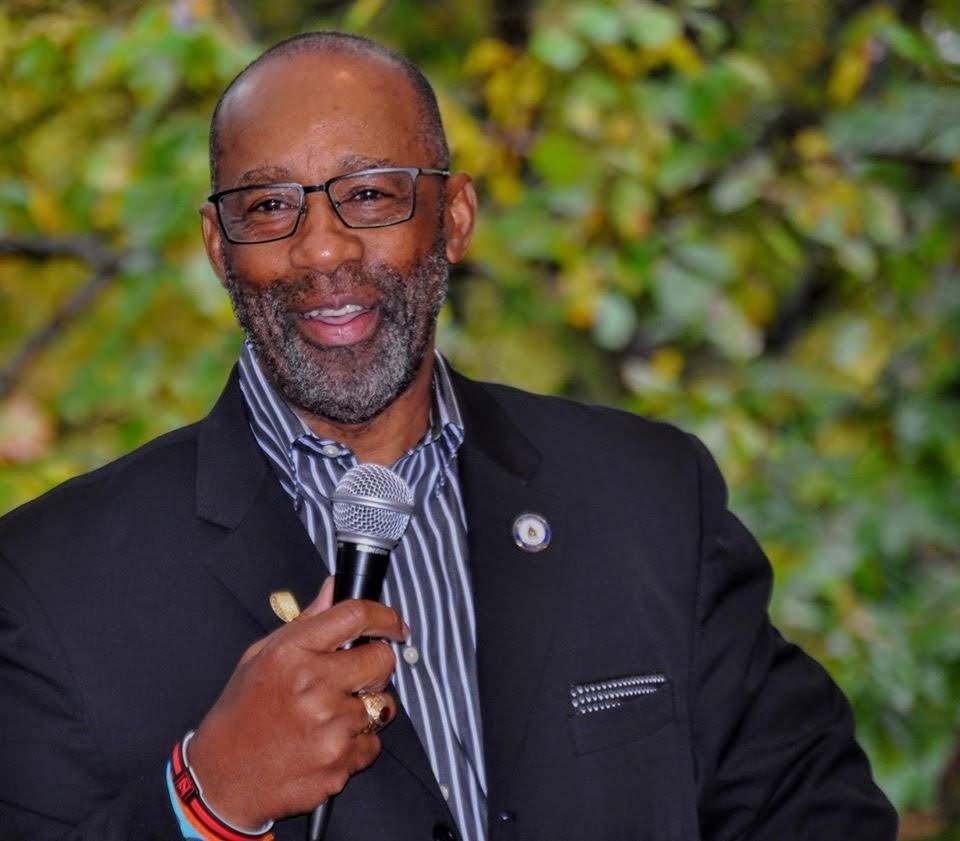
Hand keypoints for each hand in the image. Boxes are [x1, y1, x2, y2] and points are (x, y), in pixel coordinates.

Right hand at [187, 578, 407, 827]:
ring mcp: (329, 728)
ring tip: (332, 716)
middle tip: (357, 675)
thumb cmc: (242, 711)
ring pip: (383, 705)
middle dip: (377, 664)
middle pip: (382, 659)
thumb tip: (335, 587)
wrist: (221, 779)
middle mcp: (313, 687)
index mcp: (292, 653)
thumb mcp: (260, 656)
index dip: (384, 617)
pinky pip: (373, 743)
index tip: (393, 624)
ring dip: (367, 708)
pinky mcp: (338, 763)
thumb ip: (305, 621)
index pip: (355, 616)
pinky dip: (359, 743)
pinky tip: (327, 743)